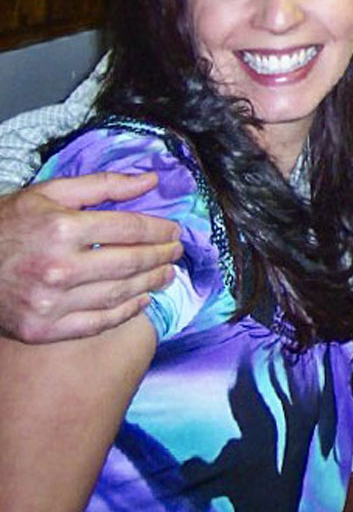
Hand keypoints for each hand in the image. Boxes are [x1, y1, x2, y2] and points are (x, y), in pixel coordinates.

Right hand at [0, 174, 180, 343]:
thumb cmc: (6, 225)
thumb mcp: (48, 194)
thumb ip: (102, 185)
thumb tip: (151, 181)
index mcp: (61, 229)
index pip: (129, 228)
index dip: (159, 229)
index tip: (174, 230)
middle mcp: (58, 268)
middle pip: (130, 262)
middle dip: (161, 256)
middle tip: (176, 252)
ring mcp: (50, 303)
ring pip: (119, 294)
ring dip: (150, 283)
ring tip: (166, 273)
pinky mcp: (43, 330)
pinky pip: (98, 323)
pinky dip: (126, 313)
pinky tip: (141, 301)